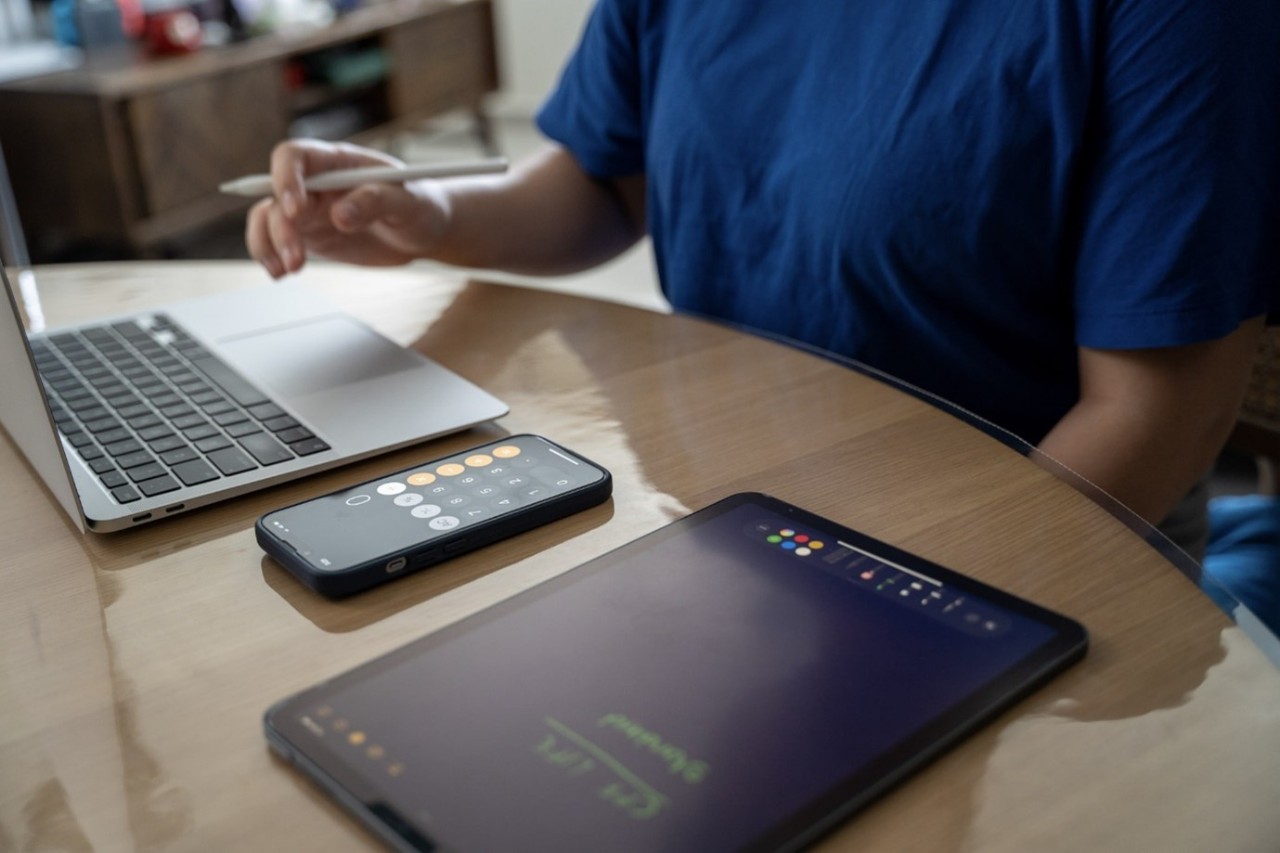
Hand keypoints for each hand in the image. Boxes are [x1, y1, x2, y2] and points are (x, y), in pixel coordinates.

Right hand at [245, 139, 450, 277]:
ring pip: (268, 218)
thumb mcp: (409, 201)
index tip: (296, 208)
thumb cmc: (420, 205)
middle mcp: (316, 183)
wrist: (423, 232)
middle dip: (281, 227)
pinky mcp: (310, 235)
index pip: (295, 156)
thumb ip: (376, 201)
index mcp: (339, 162)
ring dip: (268, 243)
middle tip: (297, 258)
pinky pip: (276, 240)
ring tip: (286, 271)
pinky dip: (271, 256)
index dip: (286, 178)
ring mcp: (310, 210)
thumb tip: (340, 215)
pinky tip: (280, 273)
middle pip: (277, 194)